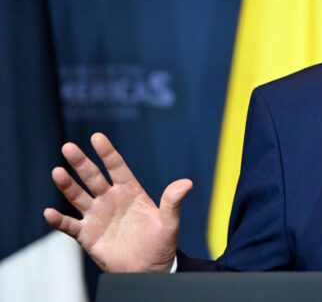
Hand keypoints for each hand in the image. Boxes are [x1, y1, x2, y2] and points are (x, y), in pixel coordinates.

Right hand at [43, 132, 192, 271]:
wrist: (148, 269)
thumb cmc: (160, 243)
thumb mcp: (169, 222)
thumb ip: (173, 202)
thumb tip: (187, 183)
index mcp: (130, 191)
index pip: (117, 167)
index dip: (107, 153)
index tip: (97, 137)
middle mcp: (110, 199)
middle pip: (93, 177)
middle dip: (81, 163)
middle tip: (69, 148)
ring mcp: (97, 215)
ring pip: (78, 196)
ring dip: (67, 185)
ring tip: (57, 172)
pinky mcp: (87, 234)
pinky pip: (70, 225)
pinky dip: (58, 220)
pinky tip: (49, 212)